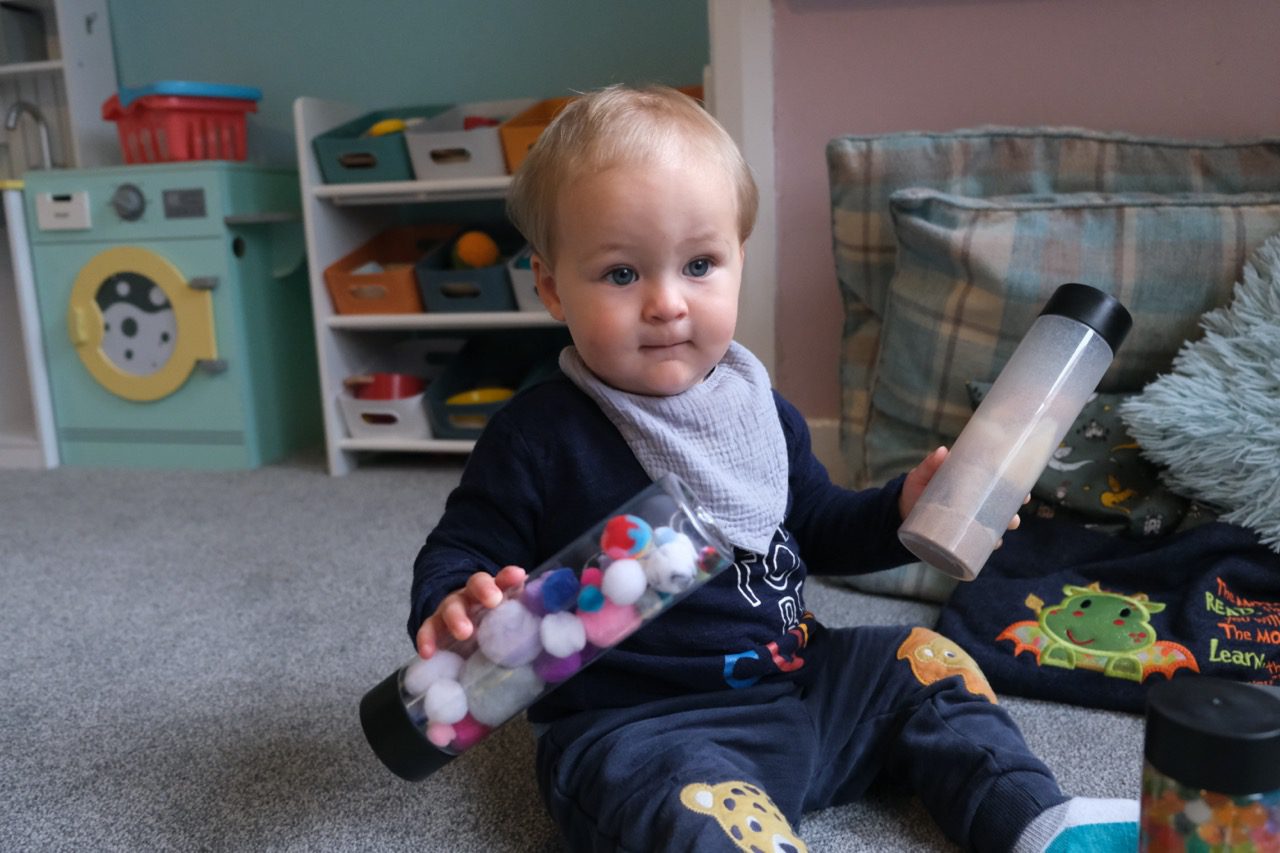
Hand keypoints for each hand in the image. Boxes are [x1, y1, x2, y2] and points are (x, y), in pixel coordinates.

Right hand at [415, 565, 526, 658]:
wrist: (460, 628)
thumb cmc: (492, 624)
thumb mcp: (510, 619)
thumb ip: (530, 615)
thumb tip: (561, 614)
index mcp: (494, 591)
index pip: (502, 578)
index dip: (509, 576)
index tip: (519, 575)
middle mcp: (471, 596)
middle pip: (476, 584)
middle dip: (485, 590)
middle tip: (494, 601)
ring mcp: (451, 609)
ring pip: (450, 606)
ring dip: (457, 617)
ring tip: (464, 632)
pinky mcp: (435, 627)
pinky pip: (428, 630)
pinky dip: (427, 639)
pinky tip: (428, 652)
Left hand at [899, 446, 1026, 545]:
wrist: (898, 512)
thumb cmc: (915, 489)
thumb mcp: (921, 475)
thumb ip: (930, 465)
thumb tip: (942, 451)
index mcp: (970, 487)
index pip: (998, 487)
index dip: (1015, 489)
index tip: (1025, 491)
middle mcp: (973, 505)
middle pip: (1001, 509)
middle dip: (1013, 512)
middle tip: (1015, 514)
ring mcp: (966, 522)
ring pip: (992, 527)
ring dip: (1002, 529)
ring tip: (1003, 531)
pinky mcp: (958, 536)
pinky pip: (977, 543)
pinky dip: (986, 545)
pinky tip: (992, 545)